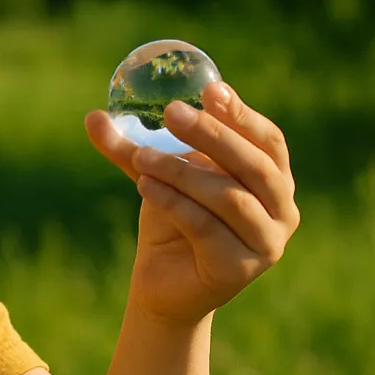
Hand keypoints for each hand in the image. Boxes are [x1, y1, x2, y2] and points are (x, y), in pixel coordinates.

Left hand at [83, 81, 300, 326]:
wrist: (163, 284)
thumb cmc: (171, 222)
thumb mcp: (155, 177)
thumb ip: (131, 148)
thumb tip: (93, 116)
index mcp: (273, 180)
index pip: (269, 140)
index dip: (242, 115)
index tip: (211, 89)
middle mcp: (282, 211)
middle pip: (253, 165)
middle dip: (211, 135)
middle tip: (172, 113)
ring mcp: (266, 243)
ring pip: (227, 197)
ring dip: (181, 172)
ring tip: (140, 158)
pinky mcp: (238, 269)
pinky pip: (206, 227)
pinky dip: (174, 203)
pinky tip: (145, 187)